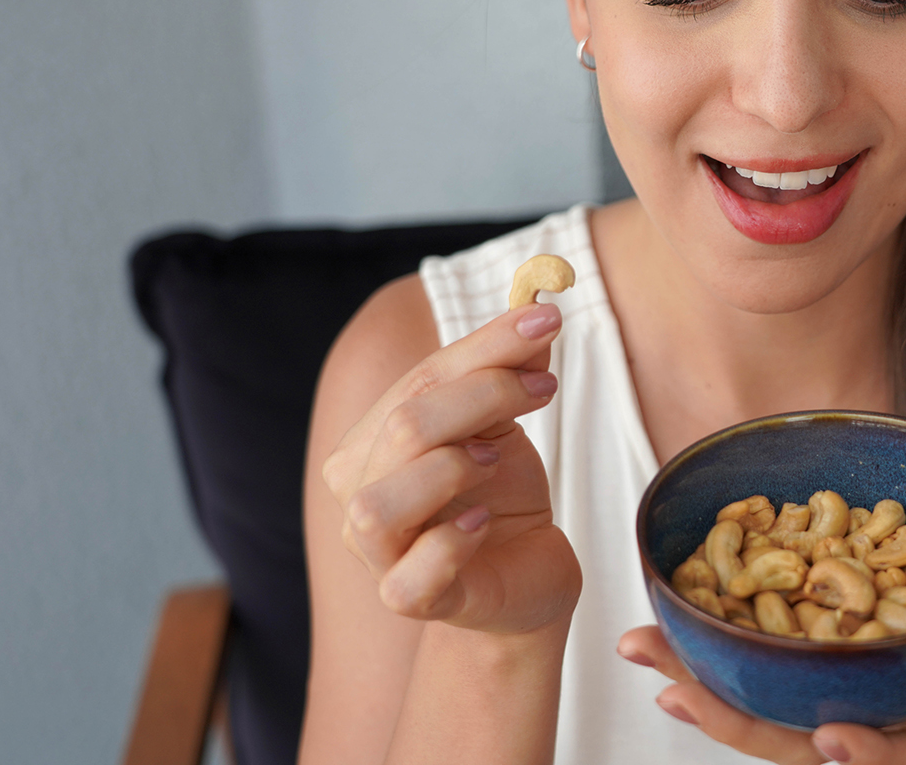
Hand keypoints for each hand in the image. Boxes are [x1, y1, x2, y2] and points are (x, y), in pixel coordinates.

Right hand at [321, 302, 580, 633]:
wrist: (526, 575)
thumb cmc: (502, 496)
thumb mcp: (507, 425)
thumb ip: (511, 368)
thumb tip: (535, 306)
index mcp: (370, 441)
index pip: (418, 380)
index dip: (485, 347)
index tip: (547, 321)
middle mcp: (358, 494)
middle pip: (404, 426)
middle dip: (485, 394)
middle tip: (544, 389)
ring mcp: (378, 554)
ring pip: (376, 503)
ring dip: (448, 469)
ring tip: (497, 460)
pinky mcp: (410, 600)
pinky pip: (410, 577)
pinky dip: (451, 543)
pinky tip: (486, 525)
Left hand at [617, 567, 905, 764]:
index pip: (897, 756)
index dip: (867, 756)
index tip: (833, 739)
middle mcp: (863, 720)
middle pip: (794, 741)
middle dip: (734, 723)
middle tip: (676, 694)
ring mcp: (826, 697)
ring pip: (755, 708)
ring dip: (694, 680)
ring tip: (640, 646)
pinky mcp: (800, 669)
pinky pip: (747, 670)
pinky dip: (701, 651)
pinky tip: (658, 626)